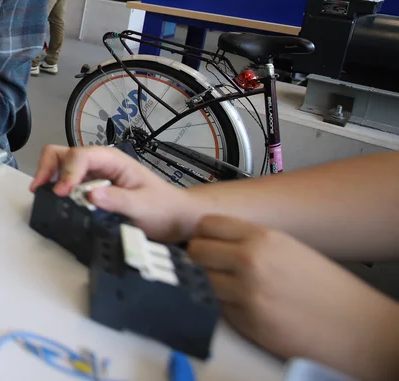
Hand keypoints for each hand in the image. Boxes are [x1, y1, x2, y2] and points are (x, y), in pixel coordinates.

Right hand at [29, 145, 199, 242]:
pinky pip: (66, 181)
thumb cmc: (163, 208)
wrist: (174, 217)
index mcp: (112, 160)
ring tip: (44, 195)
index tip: (62, 193)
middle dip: (48, 168)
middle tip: (41, 190)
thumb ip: (118, 200)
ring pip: (60, 164)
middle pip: (63, 153)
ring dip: (49, 176)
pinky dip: (55, 187)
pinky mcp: (90, 187)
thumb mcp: (143, 206)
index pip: (80, 156)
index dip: (67, 172)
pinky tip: (55, 200)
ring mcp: (93, 174)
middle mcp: (99, 162)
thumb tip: (89, 195)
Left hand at [188, 216, 398, 380]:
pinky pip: (219, 309)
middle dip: (201, 260)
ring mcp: (245, 292)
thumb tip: (216, 240)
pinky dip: (228, 309)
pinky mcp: (245, 321)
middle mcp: (249, 261)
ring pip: (203, 281)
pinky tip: (251, 309)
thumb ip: (250, 241)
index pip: (207, 225)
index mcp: (261, 238)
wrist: (356, 327)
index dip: (204, 235)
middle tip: (215, 267)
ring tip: (238, 291)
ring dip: (213, 286)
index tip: (207, 241)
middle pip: (196, 252)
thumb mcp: (289, 248)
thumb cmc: (328, 289)